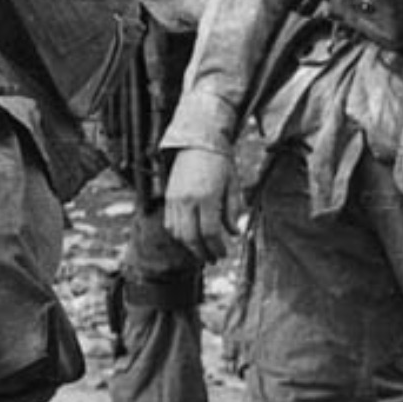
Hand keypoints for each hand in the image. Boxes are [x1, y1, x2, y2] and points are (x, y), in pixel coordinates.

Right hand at [165, 148, 239, 262]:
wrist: (198, 142)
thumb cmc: (220, 162)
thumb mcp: (233, 185)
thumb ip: (233, 211)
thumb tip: (233, 233)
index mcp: (206, 197)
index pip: (209, 232)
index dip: (216, 247)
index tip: (223, 254)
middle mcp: (187, 200)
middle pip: (191, 237)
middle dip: (202, 252)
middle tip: (213, 259)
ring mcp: (175, 199)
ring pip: (178, 233)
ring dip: (190, 246)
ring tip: (202, 251)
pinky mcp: (169, 197)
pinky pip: (170, 223)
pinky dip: (179, 235)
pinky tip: (190, 237)